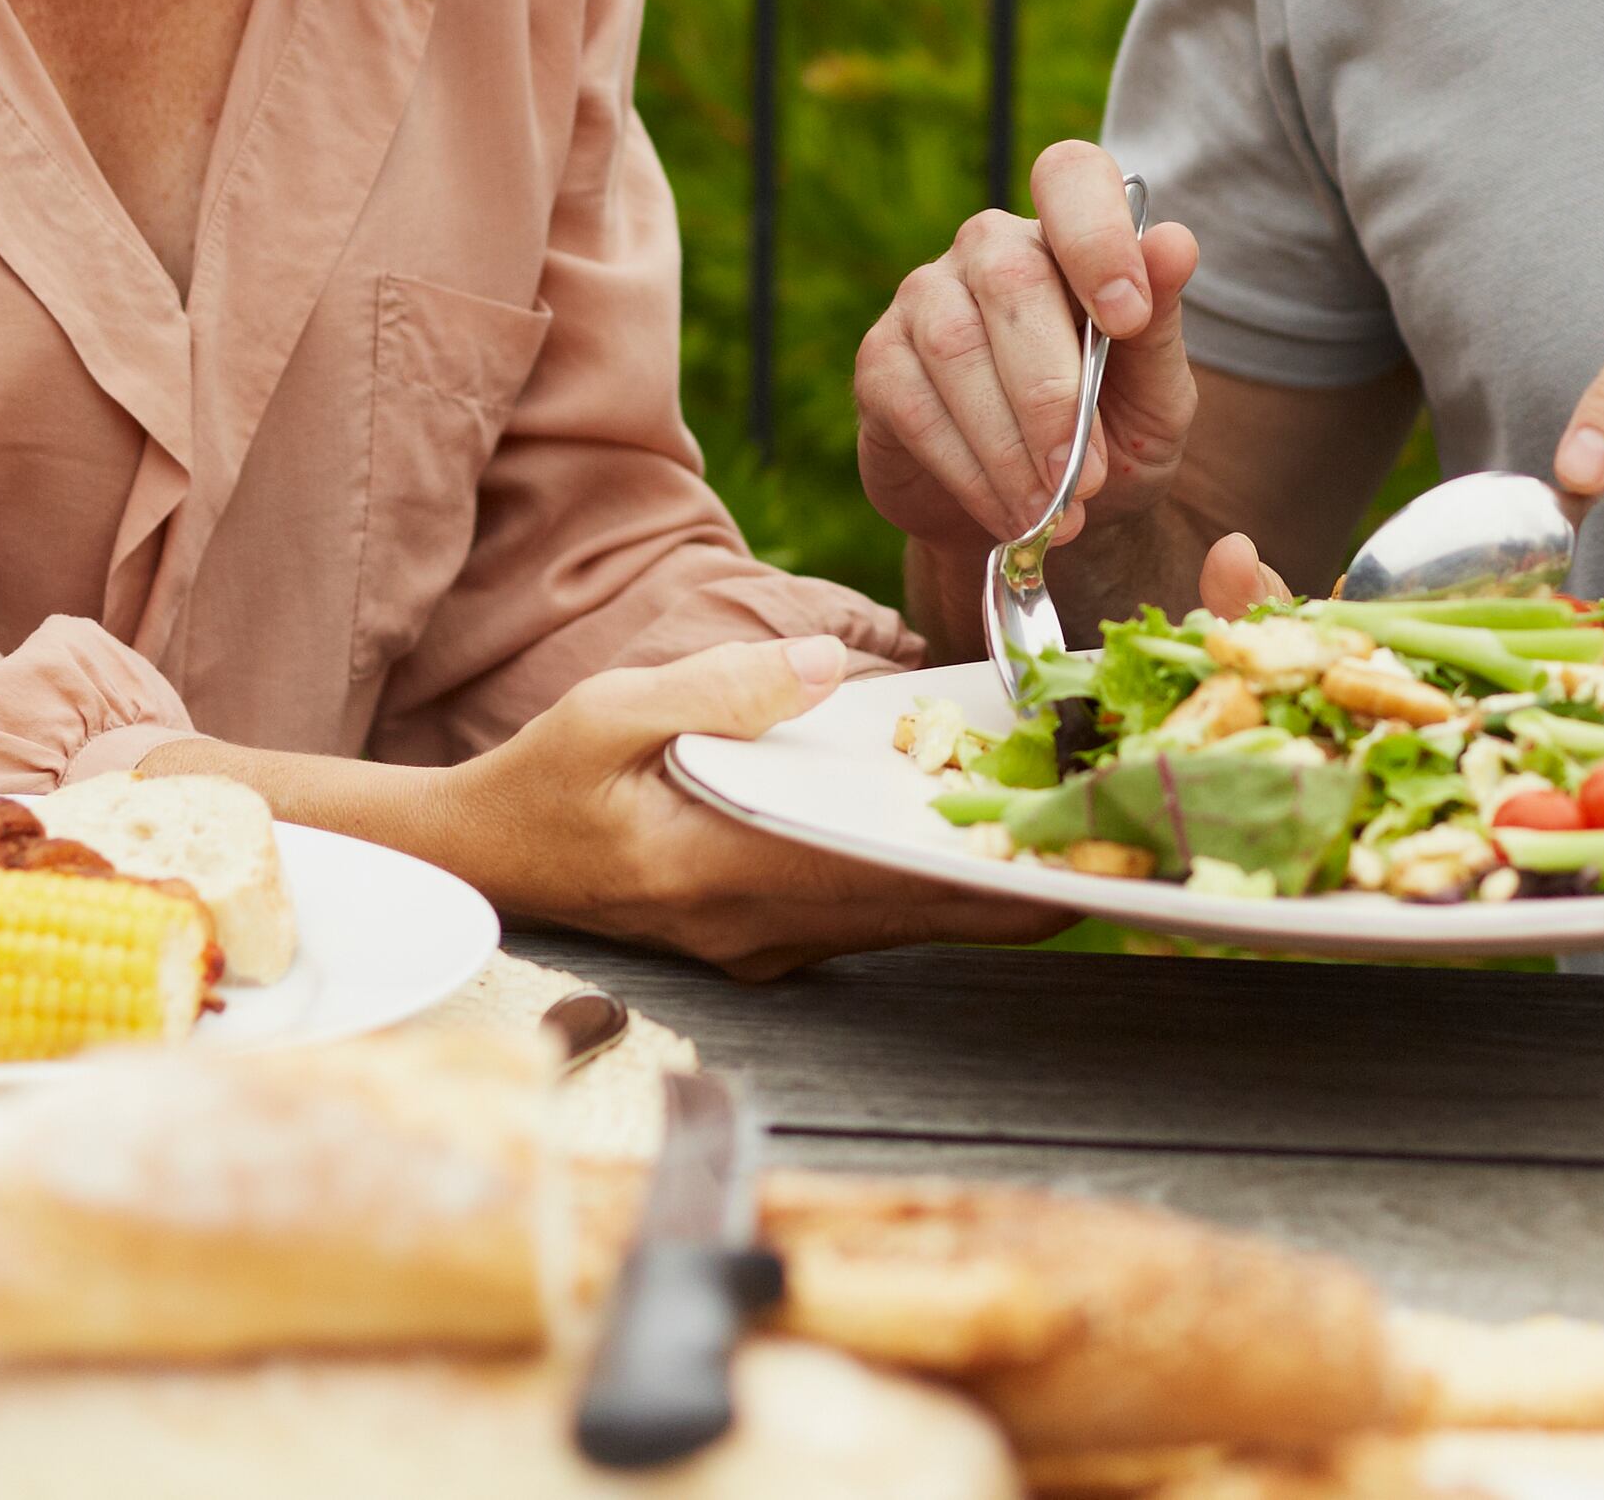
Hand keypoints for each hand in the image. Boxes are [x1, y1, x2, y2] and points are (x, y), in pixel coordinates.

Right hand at [428, 639, 1068, 978]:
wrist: (481, 861)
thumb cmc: (540, 782)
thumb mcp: (606, 711)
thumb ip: (716, 688)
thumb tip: (824, 661)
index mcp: (732, 875)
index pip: (898, 888)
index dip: (1003, 879)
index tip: (1090, 859)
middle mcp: (764, 926)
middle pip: (926, 912)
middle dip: (1021, 877)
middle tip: (1121, 834)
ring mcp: (767, 941)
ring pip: (906, 915)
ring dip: (982, 877)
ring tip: (1075, 823)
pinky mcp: (766, 932)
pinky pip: (871, 909)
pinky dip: (929, 876)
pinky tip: (976, 829)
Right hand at [852, 139, 1201, 554]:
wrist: (1043, 516)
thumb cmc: (1110, 438)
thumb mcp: (1157, 394)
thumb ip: (1162, 323)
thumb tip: (1175, 242)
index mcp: (1068, 236)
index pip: (1070, 175)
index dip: (1096, 235)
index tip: (1129, 319)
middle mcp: (989, 248)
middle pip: (1009, 277)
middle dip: (1053, 390)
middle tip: (1088, 478)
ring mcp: (924, 298)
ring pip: (954, 344)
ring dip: (1009, 443)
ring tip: (1051, 511)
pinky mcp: (879, 362)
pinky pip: (914, 403)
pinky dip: (969, 469)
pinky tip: (1006, 512)